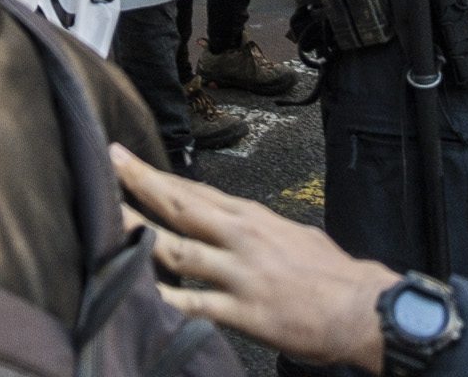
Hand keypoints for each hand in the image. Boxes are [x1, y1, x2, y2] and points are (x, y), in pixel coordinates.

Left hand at [110, 145, 396, 368]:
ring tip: (104, 219)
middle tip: (106, 161)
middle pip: (179, 205)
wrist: (363, 308)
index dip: (154, 175)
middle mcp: (240, 237)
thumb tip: (229, 224)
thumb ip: (254, 228)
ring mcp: (240, 273)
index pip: (193, 191)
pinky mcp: (244, 310)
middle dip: (139, 183)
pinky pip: (195, 303)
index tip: (123, 157)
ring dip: (137, 232)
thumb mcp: (291, 234)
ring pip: (177, 248)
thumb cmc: (331, 274)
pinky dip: (165, 299)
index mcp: (250, 218)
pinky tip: (138, 294)